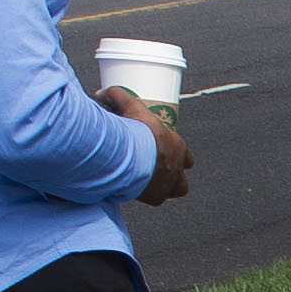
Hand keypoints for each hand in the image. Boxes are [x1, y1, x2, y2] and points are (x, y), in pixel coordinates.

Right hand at [102, 85, 192, 204]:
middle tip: (160, 171)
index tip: (166, 152)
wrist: (128, 154)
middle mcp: (178, 168)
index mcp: (177, 147)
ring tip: (152, 183)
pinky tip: (138, 190)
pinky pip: (156, 199)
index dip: (178, 155)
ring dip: (166, 187)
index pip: (186, 156)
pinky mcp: (155, 196)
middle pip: (184, 177)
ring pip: (177, 190)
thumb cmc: (134, 130)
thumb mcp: (129, 106)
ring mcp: (169, 184)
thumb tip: (104, 92)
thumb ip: (118, 97)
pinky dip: (148, 195)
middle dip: (175, 176)